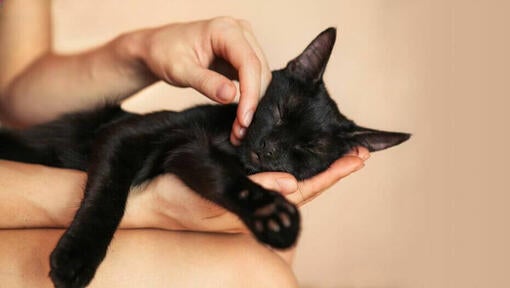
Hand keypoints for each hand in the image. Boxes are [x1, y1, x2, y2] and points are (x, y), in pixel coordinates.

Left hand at [129, 17, 270, 143]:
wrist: (158, 48)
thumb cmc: (164, 53)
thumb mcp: (180, 70)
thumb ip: (205, 82)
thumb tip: (231, 97)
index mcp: (225, 30)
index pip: (249, 63)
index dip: (251, 93)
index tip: (243, 119)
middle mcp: (240, 32)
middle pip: (260, 71)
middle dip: (253, 103)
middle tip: (240, 131)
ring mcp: (244, 44)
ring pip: (261, 77)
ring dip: (254, 104)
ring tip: (239, 129)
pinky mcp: (243, 57)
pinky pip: (255, 79)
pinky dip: (250, 99)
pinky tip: (240, 118)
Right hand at [144, 147, 368, 232]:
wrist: (149, 197)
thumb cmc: (177, 199)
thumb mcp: (215, 197)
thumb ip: (253, 191)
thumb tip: (292, 185)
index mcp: (258, 205)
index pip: (304, 190)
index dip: (331, 176)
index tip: (356, 160)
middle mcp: (259, 196)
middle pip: (305, 183)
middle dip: (331, 168)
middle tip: (358, 151)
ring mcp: (249, 187)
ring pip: (290, 174)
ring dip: (314, 161)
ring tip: (337, 148)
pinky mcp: (238, 176)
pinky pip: (270, 166)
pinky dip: (288, 154)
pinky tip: (295, 144)